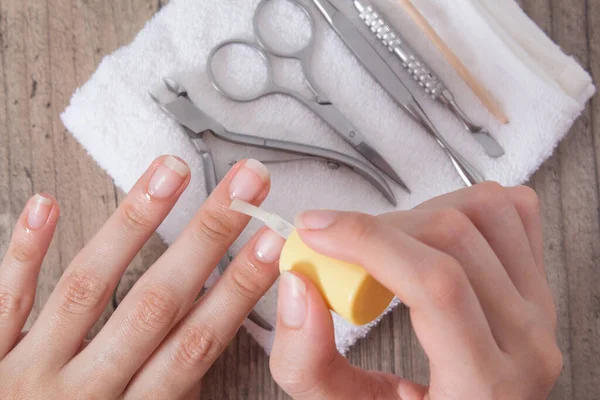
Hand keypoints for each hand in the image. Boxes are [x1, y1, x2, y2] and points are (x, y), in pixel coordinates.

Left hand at [0, 156, 284, 398]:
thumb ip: (165, 397)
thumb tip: (201, 349)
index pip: (196, 343)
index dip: (238, 289)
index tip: (270, 244)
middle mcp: (81, 392)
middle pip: (154, 303)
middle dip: (206, 238)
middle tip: (242, 189)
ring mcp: (28, 371)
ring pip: (87, 286)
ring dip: (133, 223)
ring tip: (169, 174)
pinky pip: (2, 302)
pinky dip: (26, 251)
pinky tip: (47, 204)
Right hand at [270, 182, 561, 398]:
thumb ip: (307, 362)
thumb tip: (298, 285)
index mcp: (483, 385)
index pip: (435, 284)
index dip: (368, 241)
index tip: (316, 230)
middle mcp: (525, 341)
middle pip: (454, 238)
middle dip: (379, 228)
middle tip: (340, 247)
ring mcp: (539, 308)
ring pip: (486, 211)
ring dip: (421, 211)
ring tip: (388, 243)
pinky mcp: (539, 284)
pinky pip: (513, 210)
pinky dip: (463, 204)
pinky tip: (430, 233)